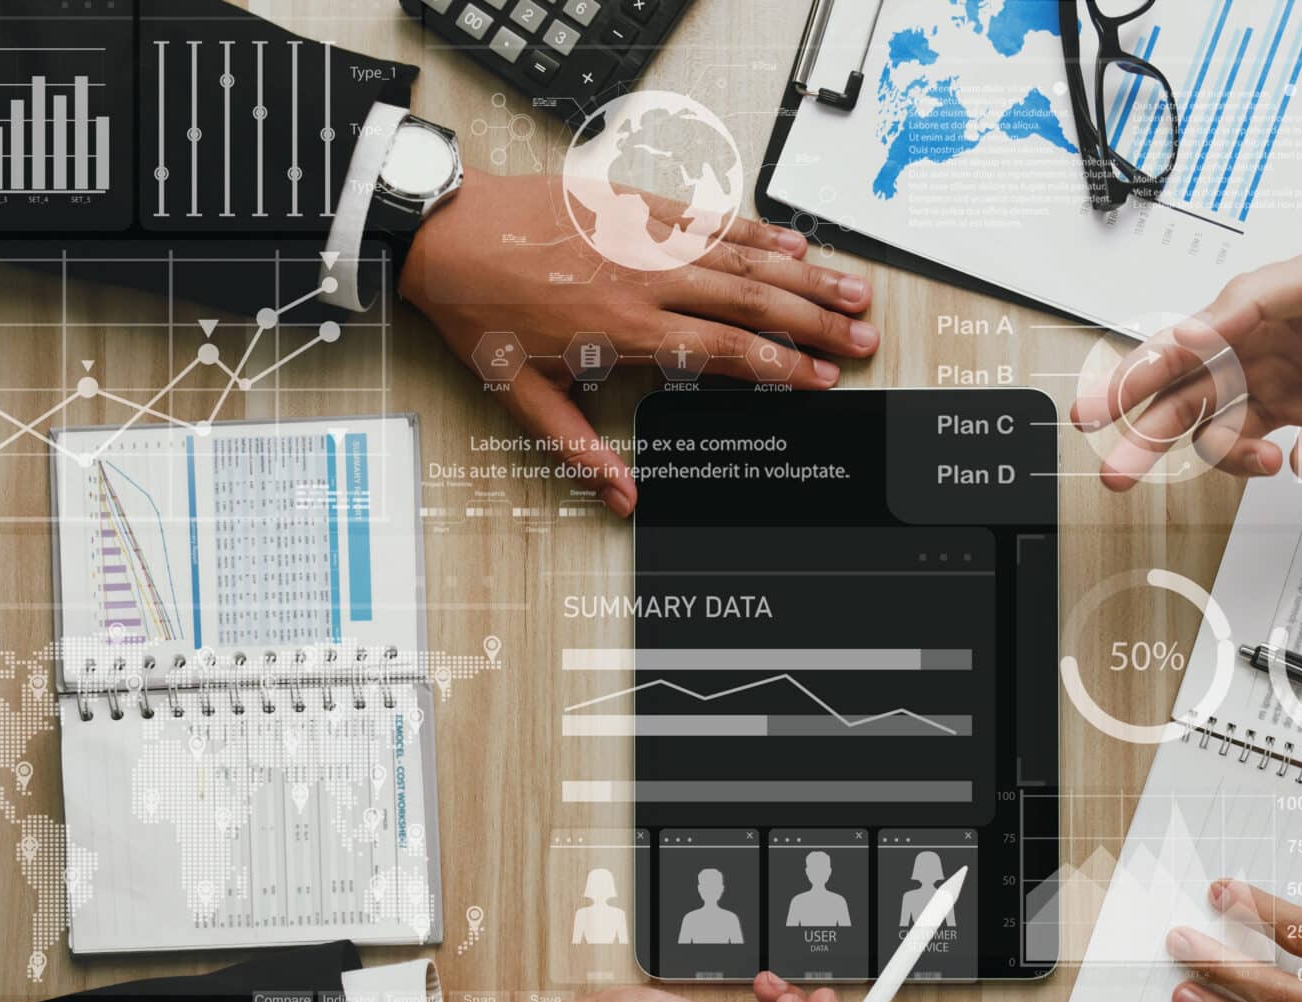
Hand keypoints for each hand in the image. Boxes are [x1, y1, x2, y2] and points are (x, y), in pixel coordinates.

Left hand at [400, 172, 878, 516]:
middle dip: (813, 324)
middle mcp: (643, 277)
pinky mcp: (634, 205)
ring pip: (741, 256)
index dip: (778, 365)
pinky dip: (755, 229)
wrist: (440, 231)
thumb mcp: (518, 395)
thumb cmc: (479, 309)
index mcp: (622, 327)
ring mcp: (643, 237)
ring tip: (852, 291)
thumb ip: (577, 449)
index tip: (819, 379)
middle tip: (860, 340)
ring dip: (803, 276)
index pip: (722, 349)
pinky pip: (708, 217)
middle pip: (750, 300)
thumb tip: (621, 497)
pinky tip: (793, 243)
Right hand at [1070, 243, 1301, 483]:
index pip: (1181, 346)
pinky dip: (1274, 463)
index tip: (1099, 408)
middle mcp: (1265, 354)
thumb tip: (1198, 334)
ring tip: (1252, 461)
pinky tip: (1292, 456)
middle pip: (1185, 399)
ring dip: (1216, 456)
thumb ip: (1258, 301)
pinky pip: (1277, 456)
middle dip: (1145, 434)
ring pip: (1222, 433)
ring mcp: (1291, 395)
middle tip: (1115, 469)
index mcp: (1258, 311)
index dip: (1134, 376)